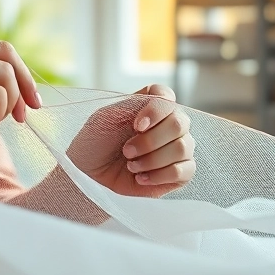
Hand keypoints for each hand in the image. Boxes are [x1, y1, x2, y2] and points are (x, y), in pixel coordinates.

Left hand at [66, 84, 195, 197]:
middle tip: (127, 150)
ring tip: (131, 166)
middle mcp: (168, 125)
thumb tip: (166, 103)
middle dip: (151, 140)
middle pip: (179, 124)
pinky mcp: (179, 174)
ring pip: (183, 148)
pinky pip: (186, 170)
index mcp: (150, 107)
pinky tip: (140, 178)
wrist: (88, 173)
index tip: (136, 125)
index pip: (167, 96)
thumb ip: (135, 104)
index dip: (155, 110)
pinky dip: (161, 175)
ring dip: (153, 159)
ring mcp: (176, 149)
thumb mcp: (107, 116)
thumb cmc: (96, 142)